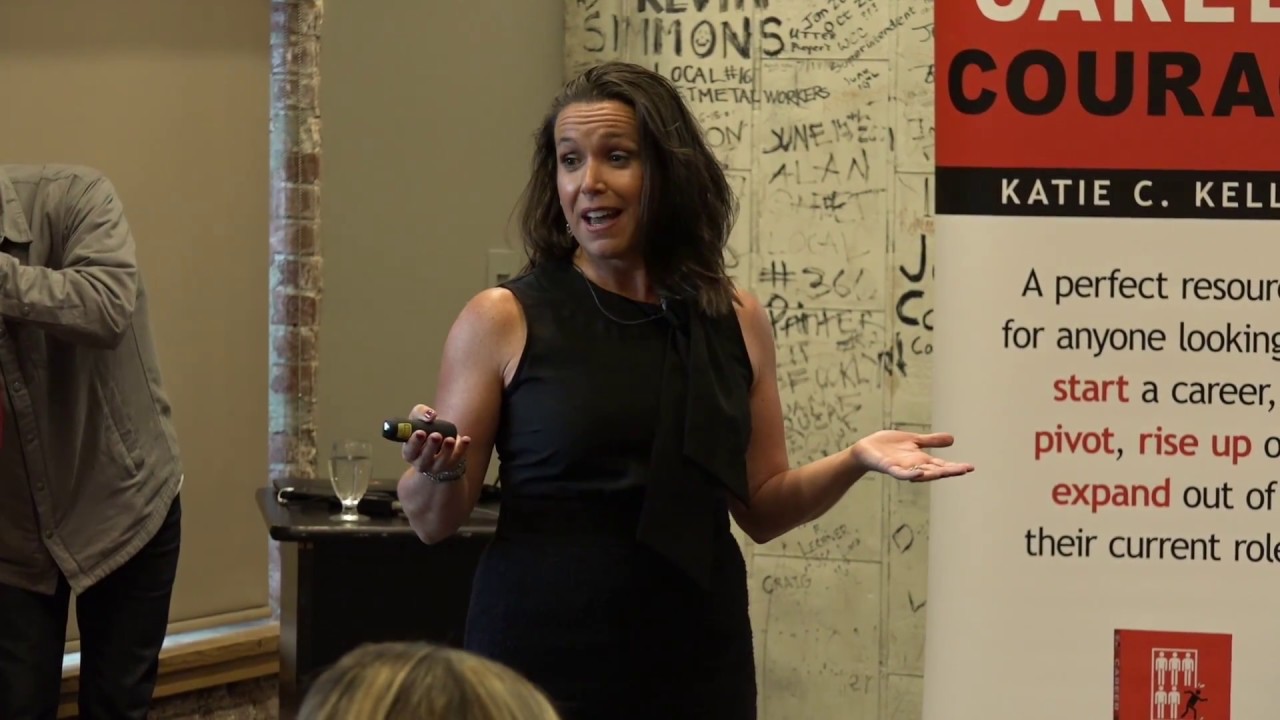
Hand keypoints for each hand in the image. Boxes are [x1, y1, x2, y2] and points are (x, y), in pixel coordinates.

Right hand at [400, 404, 470, 479]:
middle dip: (430, 447)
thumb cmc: (424, 429)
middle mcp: (421, 463)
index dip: (414, 442)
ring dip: (446, 450)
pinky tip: (466, 439)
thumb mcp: (418, 418)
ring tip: (450, 439)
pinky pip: (458, 458)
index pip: (409, 450)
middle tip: (436, 435)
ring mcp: (437, 466)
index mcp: (409, 453)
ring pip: (441, 461)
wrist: (438, 442)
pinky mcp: (451, 465)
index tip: (420, 432)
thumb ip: (420, 413)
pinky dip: (462, 449)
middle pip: (424, 459)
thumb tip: (431, 416)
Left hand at [852, 430, 974, 481]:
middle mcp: (914, 466)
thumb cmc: (888, 446)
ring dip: (933, 473)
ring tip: (947, 471)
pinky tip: (918, 473)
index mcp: (921, 460)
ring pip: (920, 473)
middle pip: (935, 470)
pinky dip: (909, 475)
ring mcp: (902, 468)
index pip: (942, 464)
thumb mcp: (914, 441)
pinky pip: (901, 474)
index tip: (970, 467)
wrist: (866, 449)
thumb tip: (952, 439)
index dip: (955, 466)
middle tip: (965, 470)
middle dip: (949, 470)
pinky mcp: (889, 468)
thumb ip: (931, 441)